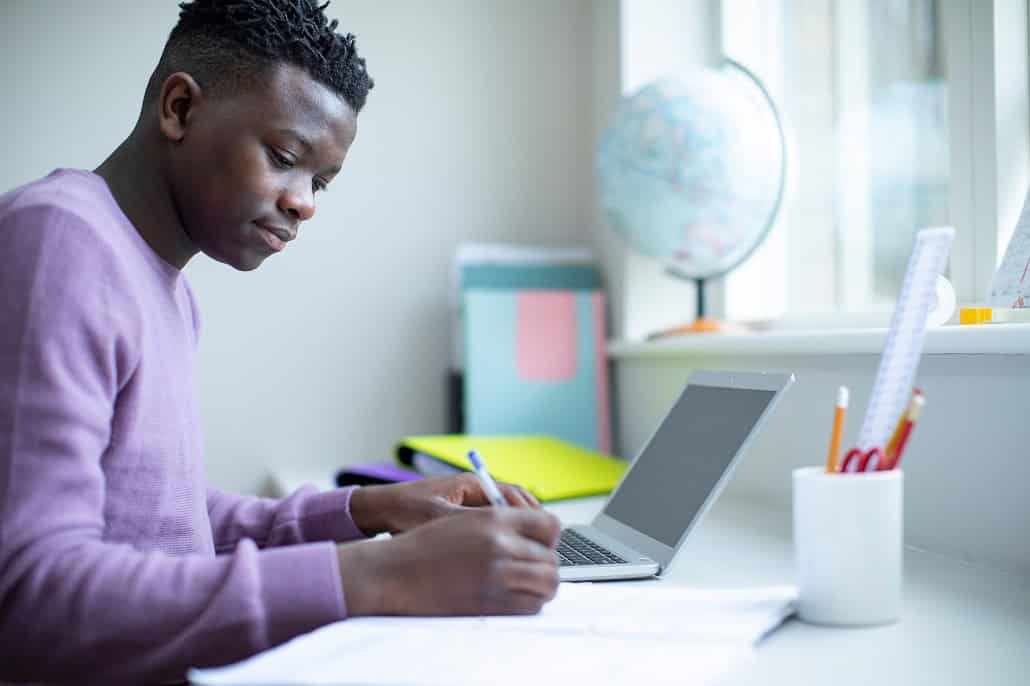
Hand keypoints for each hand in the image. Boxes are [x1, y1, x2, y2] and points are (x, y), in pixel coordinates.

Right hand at [337, 507, 560, 615]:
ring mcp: (496, 574)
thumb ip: (499, 522)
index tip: (543, 546)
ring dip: (542, 586)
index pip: (549, 524)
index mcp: (494, 518)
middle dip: (547, 566)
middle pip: (551, 557)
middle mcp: (499, 543)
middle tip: (536, 571)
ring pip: (547, 583)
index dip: (551, 538)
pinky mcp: (489, 602)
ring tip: (529, 587)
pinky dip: (530, 604)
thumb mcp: (463, 519)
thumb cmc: (424, 545)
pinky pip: (530, 606)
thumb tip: (532, 536)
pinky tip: (516, 599)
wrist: (394, 571)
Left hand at [349, 474, 539, 535]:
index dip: (533, 515)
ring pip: (503, 516)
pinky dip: (499, 537)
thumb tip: (503, 534)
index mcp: (472, 483)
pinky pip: (489, 525)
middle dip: (528, 524)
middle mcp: (474, 490)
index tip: (542, 534)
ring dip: (515, 531)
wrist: (378, 510)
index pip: (516, 495)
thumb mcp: (440, 520)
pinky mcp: (461, 516)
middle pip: (514, 504)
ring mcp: (468, 502)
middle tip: (540, 547)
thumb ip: (472, 525)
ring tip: (524, 554)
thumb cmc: (405, 511)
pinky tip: (499, 557)